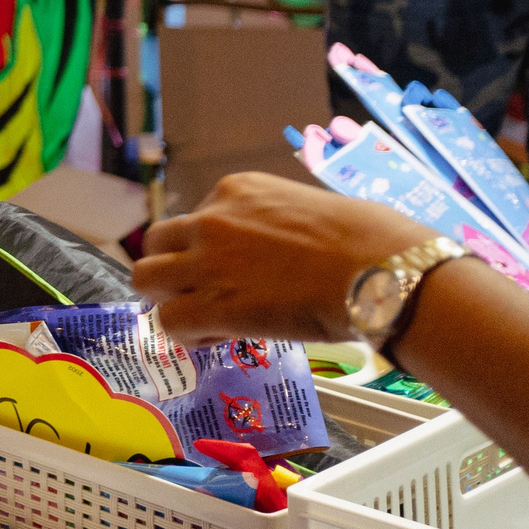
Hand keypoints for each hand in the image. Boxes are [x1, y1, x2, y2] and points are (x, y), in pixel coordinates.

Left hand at [132, 173, 435, 345]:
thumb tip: (283, 251)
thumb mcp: (309, 210)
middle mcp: (211, 220)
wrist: (381, 271)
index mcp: (236, 190)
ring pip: (146, 278)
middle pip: (156, 242)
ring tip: (199, 316)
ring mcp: (206, 261)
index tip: (233, 270)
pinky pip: (170, 321)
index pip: (196, 219)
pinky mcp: (214, 305)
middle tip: (200, 292)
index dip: (206, 249)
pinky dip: (186, 334)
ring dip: (167, 299)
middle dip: (172, 268)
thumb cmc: (370, 241)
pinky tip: (214, 338)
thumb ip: (276, 226)